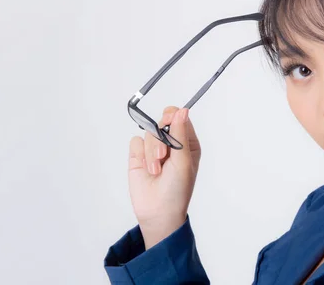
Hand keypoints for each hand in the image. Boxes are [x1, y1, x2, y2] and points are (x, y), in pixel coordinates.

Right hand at [127, 106, 201, 248]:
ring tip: (156, 170)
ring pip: (148, 133)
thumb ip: (180, 134)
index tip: (168, 125)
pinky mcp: (139, 155)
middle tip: (163, 155)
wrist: (158, 211)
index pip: (179, 118)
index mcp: (188, 142)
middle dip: (160, 139)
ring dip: (151, 153)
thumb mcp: (183, 160)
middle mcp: (171, 143)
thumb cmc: (178, 189)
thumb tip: (182, 111)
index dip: (172, 118)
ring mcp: (154, 149)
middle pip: (162, 122)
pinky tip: (147, 169)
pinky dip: (140, 155)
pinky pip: (135, 142)